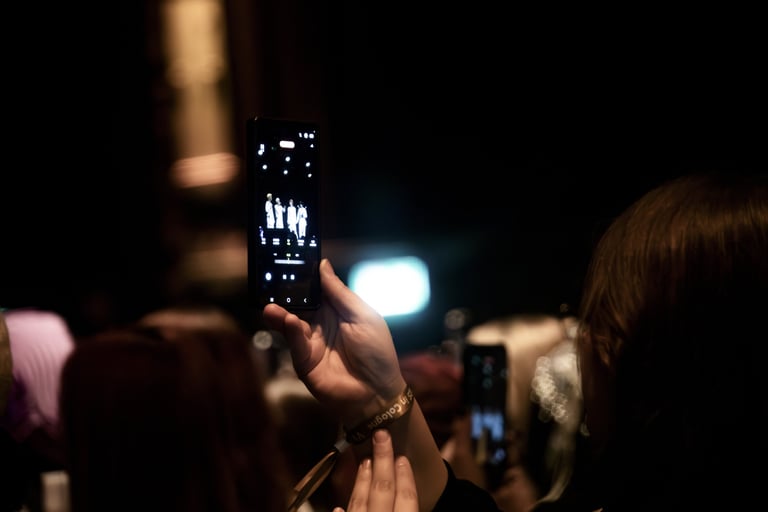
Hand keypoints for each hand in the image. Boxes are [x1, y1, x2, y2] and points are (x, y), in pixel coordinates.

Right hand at [262, 258, 406, 425]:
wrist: (377, 392)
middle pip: (297, 304)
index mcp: (336, 310)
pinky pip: (295, 343)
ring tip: (271, 306)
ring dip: (280, 313)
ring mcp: (310, 342)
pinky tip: (290, 322)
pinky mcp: (304, 361)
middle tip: (270, 281)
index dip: (303, 277)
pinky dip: (291, 332)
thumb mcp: (363, 316)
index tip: (290, 261)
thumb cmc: (376, 352)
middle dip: (284, 294)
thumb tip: (323, 265)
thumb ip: (340, 293)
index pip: (314, 289)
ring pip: (290, 323)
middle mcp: (320, 324)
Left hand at [333, 429, 418, 511]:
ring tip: (364, 460)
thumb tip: (409, 496)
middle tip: (381, 435)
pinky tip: (338, 505)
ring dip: (363, 480)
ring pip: (360, 502)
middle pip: (383, 489)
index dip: (405, 477)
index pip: (407, 497)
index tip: (402, 457)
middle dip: (383, 460)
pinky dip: (342, 511)